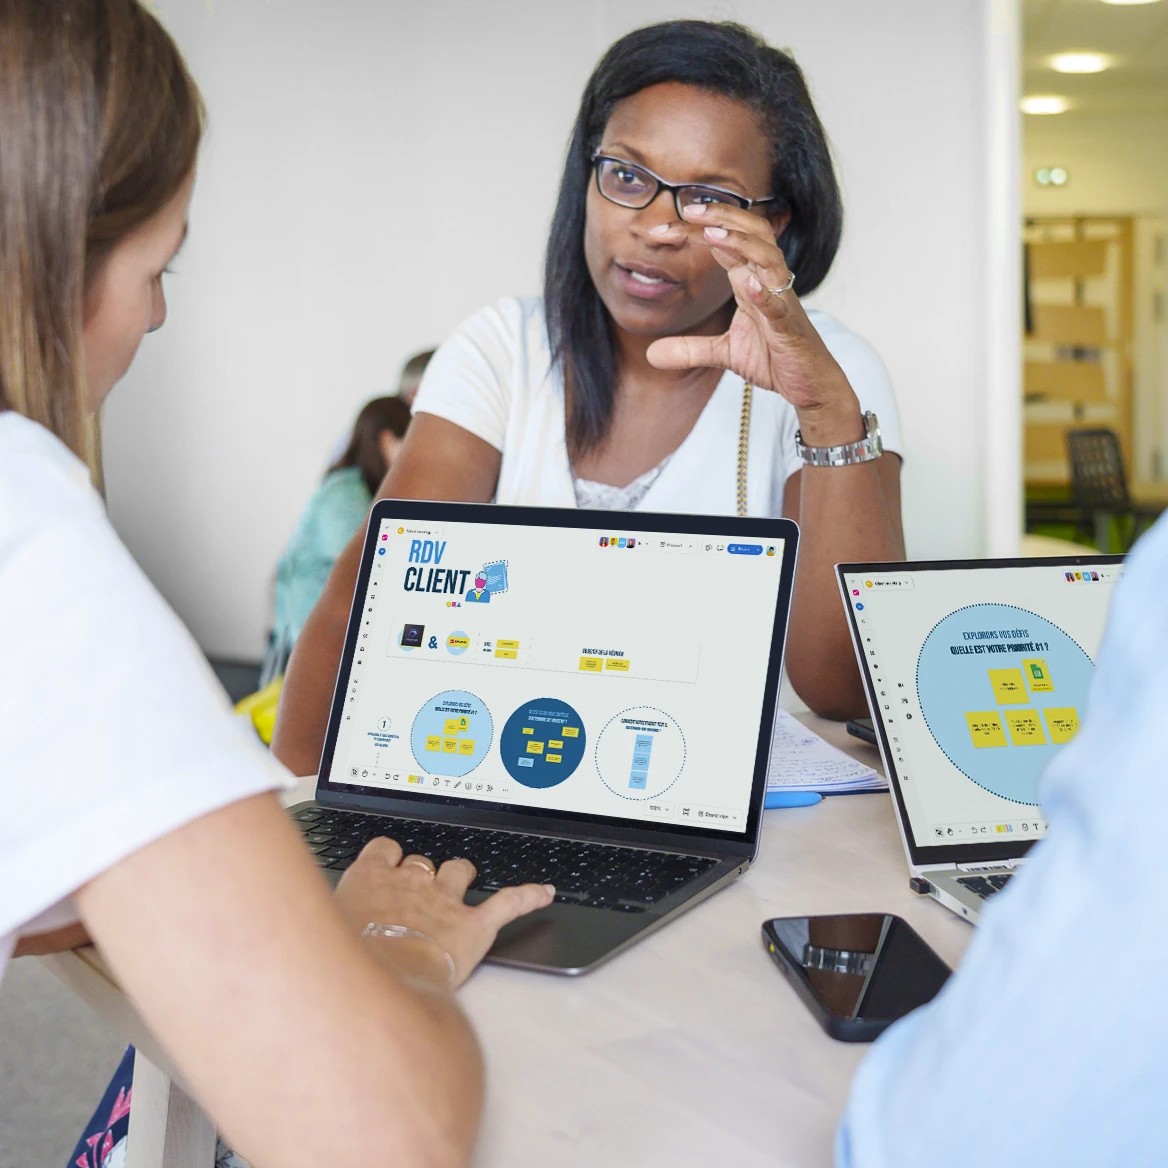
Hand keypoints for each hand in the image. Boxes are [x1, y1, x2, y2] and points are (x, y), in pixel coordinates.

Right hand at [333, 837, 553, 988]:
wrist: (382, 986)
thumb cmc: (345, 966)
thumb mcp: (321, 935)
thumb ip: (327, 923)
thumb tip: (312, 932)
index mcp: (370, 878)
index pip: (384, 848)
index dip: (388, 858)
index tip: (386, 867)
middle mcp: (411, 882)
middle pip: (421, 863)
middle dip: (421, 875)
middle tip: (413, 901)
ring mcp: (445, 901)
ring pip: (459, 870)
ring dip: (459, 876)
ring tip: (458, 885)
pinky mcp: (474, 925)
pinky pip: (508, 902)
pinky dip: (528, 896)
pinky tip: (544, 892)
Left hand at [645, 203, 857, 426]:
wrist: (810, 384)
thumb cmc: (775, 358)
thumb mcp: (724, 353)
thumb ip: (690, 349)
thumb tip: (651, 355)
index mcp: (749, 279)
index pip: (721, 243)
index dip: (693, 231)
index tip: (659, 229)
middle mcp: (767, 281)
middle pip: (750, 233)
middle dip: (722, 217)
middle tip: (689, 209)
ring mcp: (781, 300)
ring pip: (768, 257)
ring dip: (742, 243)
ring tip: (714, 235)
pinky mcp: (790, 326)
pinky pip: (779, 304)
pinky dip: (765, 293)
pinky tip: (749, 285)